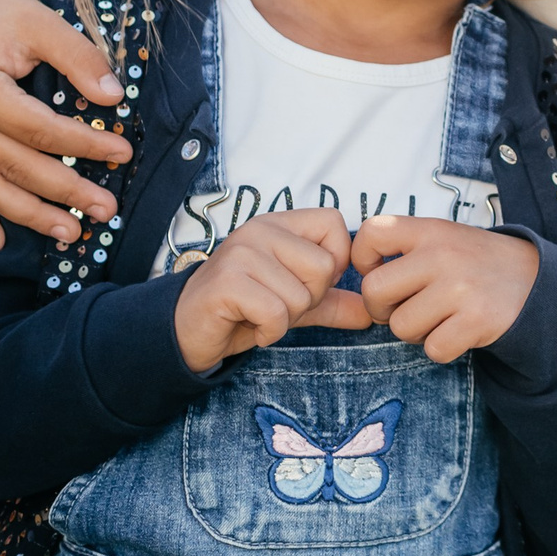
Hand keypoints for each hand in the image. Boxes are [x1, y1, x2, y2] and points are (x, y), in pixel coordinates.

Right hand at [0, 0, 132, 250]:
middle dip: (65, 192)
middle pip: (17, 167)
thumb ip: (80, 58)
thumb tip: (114, 98)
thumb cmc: (0, 12)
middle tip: (107, 210)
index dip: (85, 144)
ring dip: (30, 216)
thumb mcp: (42, 23)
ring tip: (71, 233)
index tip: (124, 153)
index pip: (40, 130)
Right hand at [172, 208, 369, 371]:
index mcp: (279, 224)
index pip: (334, 223)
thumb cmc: (241, 310)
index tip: (308, 282)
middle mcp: (260, 230)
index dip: (335, 261)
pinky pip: (276, 313)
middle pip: (324, 267)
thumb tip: (371, 313)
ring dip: (286, 319)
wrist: (185, 332)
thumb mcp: (294, 303)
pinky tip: (251, 326)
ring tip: (259, 314)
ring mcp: (241, 253)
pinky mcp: (226, 283)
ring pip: (301, 295)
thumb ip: (332, 302)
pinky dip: (270, 332)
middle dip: (308, 299)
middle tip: (277, 304)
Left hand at [353, 216, 540, 363]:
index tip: (379, 271)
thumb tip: (358, 276)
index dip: (363, 259)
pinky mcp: (476, 321)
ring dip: (415, 332)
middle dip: (382, 308)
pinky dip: (442, 347)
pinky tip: (458, 331)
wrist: (536, 281)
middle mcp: (443, 255)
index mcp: (432, 230)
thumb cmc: (476, 264)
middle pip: (374, 291)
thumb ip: (406, 248)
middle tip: (404, 307)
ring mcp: (461, 288)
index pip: (371, 234)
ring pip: (401, 327)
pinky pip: (432, 349)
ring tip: (439, 318)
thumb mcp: (445, 238)